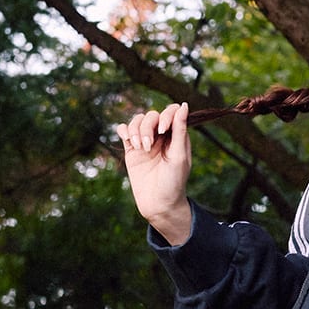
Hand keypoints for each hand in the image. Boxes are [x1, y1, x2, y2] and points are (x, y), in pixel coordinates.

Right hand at [115, 101, 191, 242]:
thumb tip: (184, 105)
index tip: (162, 130)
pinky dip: (124, 131)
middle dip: (148, 127)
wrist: (158, 204)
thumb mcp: (179, 156)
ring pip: (137, 120)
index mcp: (176, 136)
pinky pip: (124, 129)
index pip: (171, 111)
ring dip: (136, 131)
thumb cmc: (174, 182)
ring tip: (140, 149)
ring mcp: (146, 141)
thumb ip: (180, 130)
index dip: (165, 115)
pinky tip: (129, 142)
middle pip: (151, 115)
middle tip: (148, 147)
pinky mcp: (132, 149)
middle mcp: (161, 136)